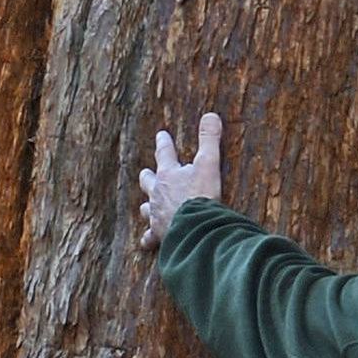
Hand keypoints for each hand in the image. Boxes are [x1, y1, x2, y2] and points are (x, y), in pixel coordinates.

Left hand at [140, 112, 223, 250]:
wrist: (196, 229)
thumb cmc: (201, 196)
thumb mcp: (209, 164)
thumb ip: (209, 140)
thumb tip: (211, 115)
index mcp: (168, 174)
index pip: (164, 153)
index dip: (164, 143)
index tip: (162, 135)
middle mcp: (158, 193)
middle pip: (148, 181)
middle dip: (148, 176)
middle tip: (146, 173)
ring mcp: (156, 214)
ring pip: (146, 208)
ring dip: (148, 206)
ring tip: (147, 207)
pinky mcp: (159, 234)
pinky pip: (150, 238)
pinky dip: (149, 239)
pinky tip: (147, 242)